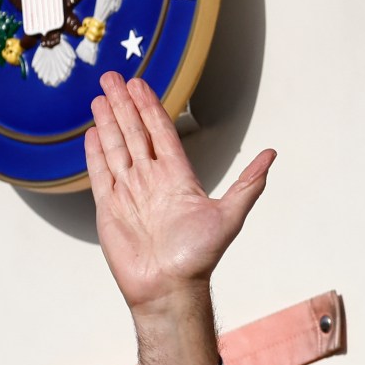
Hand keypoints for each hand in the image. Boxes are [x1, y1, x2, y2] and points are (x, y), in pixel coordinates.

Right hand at [83, 70, 274, 364]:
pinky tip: (92, 132)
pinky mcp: (109, 208)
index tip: (140, 84)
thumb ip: (248, 183)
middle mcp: (153, 180)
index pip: (161, 133)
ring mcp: (130, 192)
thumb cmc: (198, 258)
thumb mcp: (229, 216)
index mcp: (178, 178)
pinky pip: (101, 173)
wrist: (168, 289)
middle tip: (112, 75)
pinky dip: (95, 152)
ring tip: (99, 95)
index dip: (150, 108)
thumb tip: (272, 155)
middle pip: (135, 133)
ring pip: (116, 147)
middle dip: (124, 104)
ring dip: (108, 121)